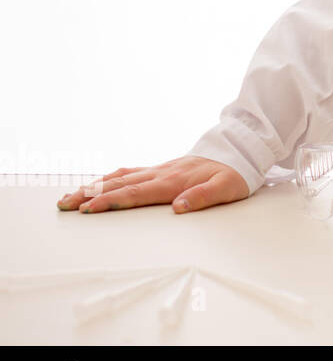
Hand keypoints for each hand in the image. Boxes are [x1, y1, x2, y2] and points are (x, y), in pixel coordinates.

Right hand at [55, 156, 250, 214]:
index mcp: (174, 181)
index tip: (88, 209)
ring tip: (70, 196)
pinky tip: (98, 183)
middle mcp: (162, 173)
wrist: (240, 151)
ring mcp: (159, 169)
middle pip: (119, 184)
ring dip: (94, 186)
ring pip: (120, 177)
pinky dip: (109, 177)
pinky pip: (130, 172)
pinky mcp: (161, 169)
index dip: (111, 201)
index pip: (136, 193)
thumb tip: (179, 208)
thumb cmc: (234, 173)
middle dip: (90, 195)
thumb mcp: (227, 188)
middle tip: (65, 205)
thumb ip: (203, 197)